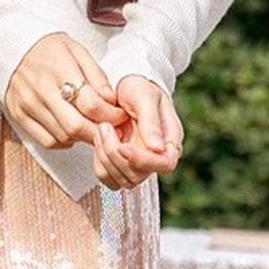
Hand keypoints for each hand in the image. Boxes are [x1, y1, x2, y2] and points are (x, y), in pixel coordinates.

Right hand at [4, 32, 129, 149]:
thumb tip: (111, 100)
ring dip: (81, 136)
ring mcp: (27, 104)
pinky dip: (63, 141)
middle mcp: (40, 89)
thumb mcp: (76, 50)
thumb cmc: (48, 48)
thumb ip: (96, 75)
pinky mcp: (18, 114)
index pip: (89, 103)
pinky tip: (69, 129)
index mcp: (58, 68)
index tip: (119, 115)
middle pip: (75, 126)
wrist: (11, 46)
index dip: (110, 114)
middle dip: (98, 132)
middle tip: (109, 128)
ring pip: (62, 136)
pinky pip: (46, 141)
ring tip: (88, 124)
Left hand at [92, 74, 183, 189]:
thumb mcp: (145, 96)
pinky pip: (109, 179)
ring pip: (122, 180)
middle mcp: (156, 157)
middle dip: (115, 154)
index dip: (143, 160)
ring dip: (105, 157)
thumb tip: (157, 147)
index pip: (165, 164)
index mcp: (169, 140)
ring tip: (101, 129)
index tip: (123, 146)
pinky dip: (99, 163)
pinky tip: (98, 141)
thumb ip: (151, 120)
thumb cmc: (139, 88)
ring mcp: (138, 164)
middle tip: (104, 126)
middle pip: (139, 175)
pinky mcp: (121, 166)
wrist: (123, 87)